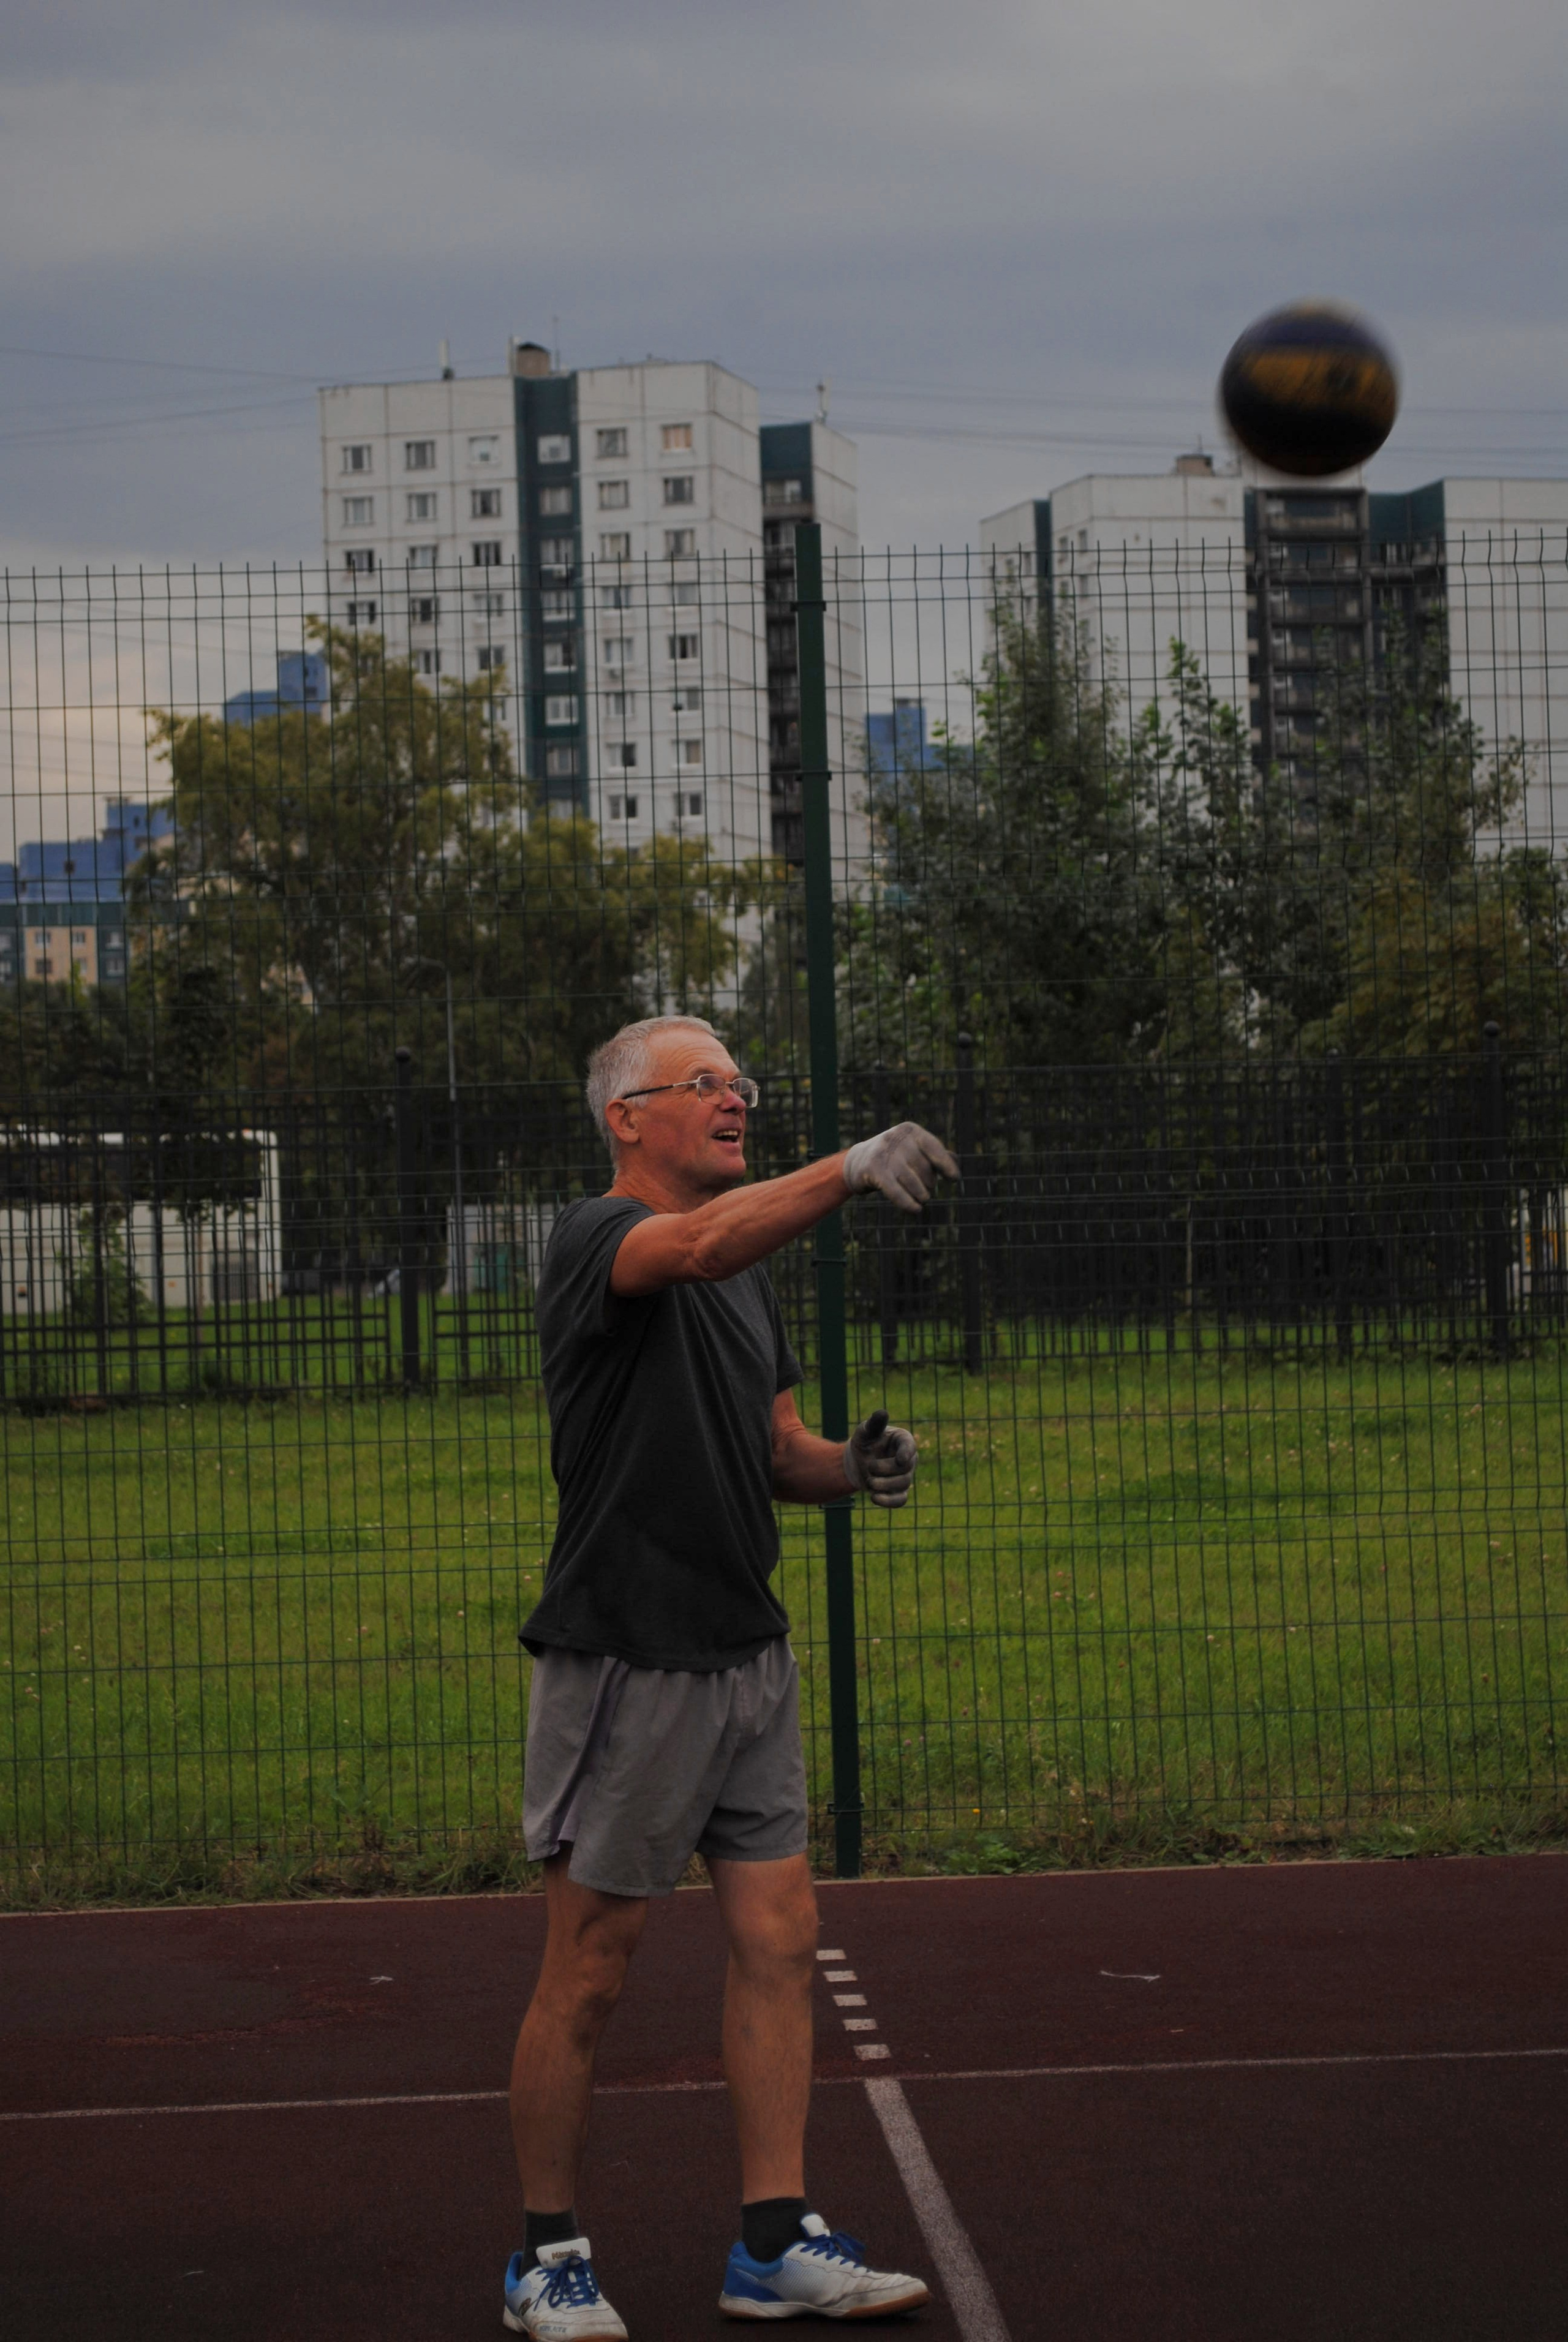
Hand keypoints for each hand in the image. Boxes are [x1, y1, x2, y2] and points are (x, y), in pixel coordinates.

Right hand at [842, 1122, 958, 1213]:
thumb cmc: (894, 1158)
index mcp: (909, 1131)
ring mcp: (884, 1153)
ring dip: (921, 1195)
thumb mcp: (914, 1151)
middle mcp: (896, 1138)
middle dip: (929, 1184)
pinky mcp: (874, 1170)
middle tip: (925, 1191)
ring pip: (913, 1182)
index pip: (934, 1148)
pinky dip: (908, 1203)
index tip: (954, 1179)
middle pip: (924, 1169)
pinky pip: (896, 1192)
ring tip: (921, 1199)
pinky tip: (916, 1210)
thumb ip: (936, 1155)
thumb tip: (955, 1162)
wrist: (858, 1162)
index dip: (946, 1165)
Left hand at [842, 1409, 917, 1507]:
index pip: (910, 1446)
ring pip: (903, 1484)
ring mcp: (904, 1476)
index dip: (907, 1453)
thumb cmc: (865, 1441)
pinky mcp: (897, 1492)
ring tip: (869, 1482)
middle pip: (905, 1468)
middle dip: (886, 1470)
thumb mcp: (865, 1431)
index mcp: (903, 1440)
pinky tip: (874, 1498)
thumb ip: (874, 1424)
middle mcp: (908, 1459)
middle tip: (869, 1468)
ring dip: (884, 1485)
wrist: (857, 1461)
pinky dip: (888, 1501)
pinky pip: (900, 1500)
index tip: (900, 1459)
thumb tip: (882, 1412)